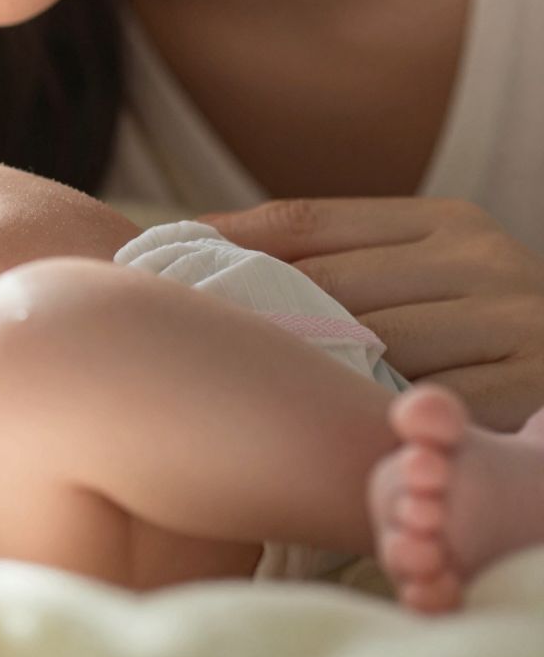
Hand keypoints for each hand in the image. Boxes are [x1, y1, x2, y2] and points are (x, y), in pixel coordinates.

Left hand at [200, 198, 543, 428]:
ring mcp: (515, 324)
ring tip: (231, 391)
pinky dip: (365, 420)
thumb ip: (332, 255)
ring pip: (368, 348)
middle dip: (249, 315)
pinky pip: (417, 407)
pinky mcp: (527, 389)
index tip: (151, 262)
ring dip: (301, 374)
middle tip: (171, 340)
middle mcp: (486, 260)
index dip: (224, 244)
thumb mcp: (426, 273)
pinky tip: (318, 435)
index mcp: (450, 221)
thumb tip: (191, 236)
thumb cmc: (482, 333)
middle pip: (328, 287)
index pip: (308, 222)